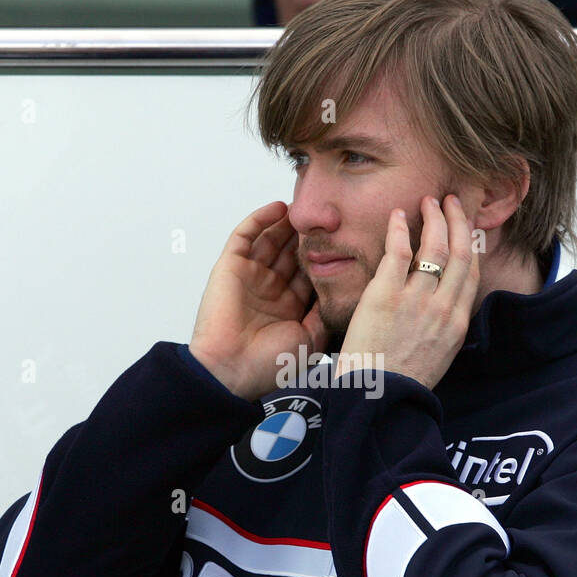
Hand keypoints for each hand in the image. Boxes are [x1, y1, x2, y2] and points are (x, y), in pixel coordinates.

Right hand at [188, 201, 327, 400]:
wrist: (232, 370)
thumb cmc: (269, 364)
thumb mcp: (311, 339)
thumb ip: (325, 313)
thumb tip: (341, 291)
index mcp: (289, 307)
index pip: (310, 273)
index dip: (325, 255)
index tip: (345, 238)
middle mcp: (270, 290)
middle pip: (291, 252)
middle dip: (308, 234)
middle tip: (327, 215)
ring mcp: (250, 276)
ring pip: (270, 240)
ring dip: (287, 223)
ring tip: (306, 206)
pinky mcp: (230, 266)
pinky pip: (245, 235)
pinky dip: (260, 219)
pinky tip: (278, 207)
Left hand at [334, 194, 478, 389]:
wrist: (377, 400)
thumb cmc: (400, 384)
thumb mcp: (438, 357)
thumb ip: (443, 328)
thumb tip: (445, 309)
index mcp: (457, 323)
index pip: (470, 272)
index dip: (470, 244)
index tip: (466, 228)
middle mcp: (443, 307)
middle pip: (459, 251)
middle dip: (457, 220)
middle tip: (450, 201)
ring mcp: (415, 300)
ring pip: (433, 246)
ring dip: (433, 218)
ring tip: (428, 202)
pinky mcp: (385, 296)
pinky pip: (398, 252)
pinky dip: (400, 229)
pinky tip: (399, 215)